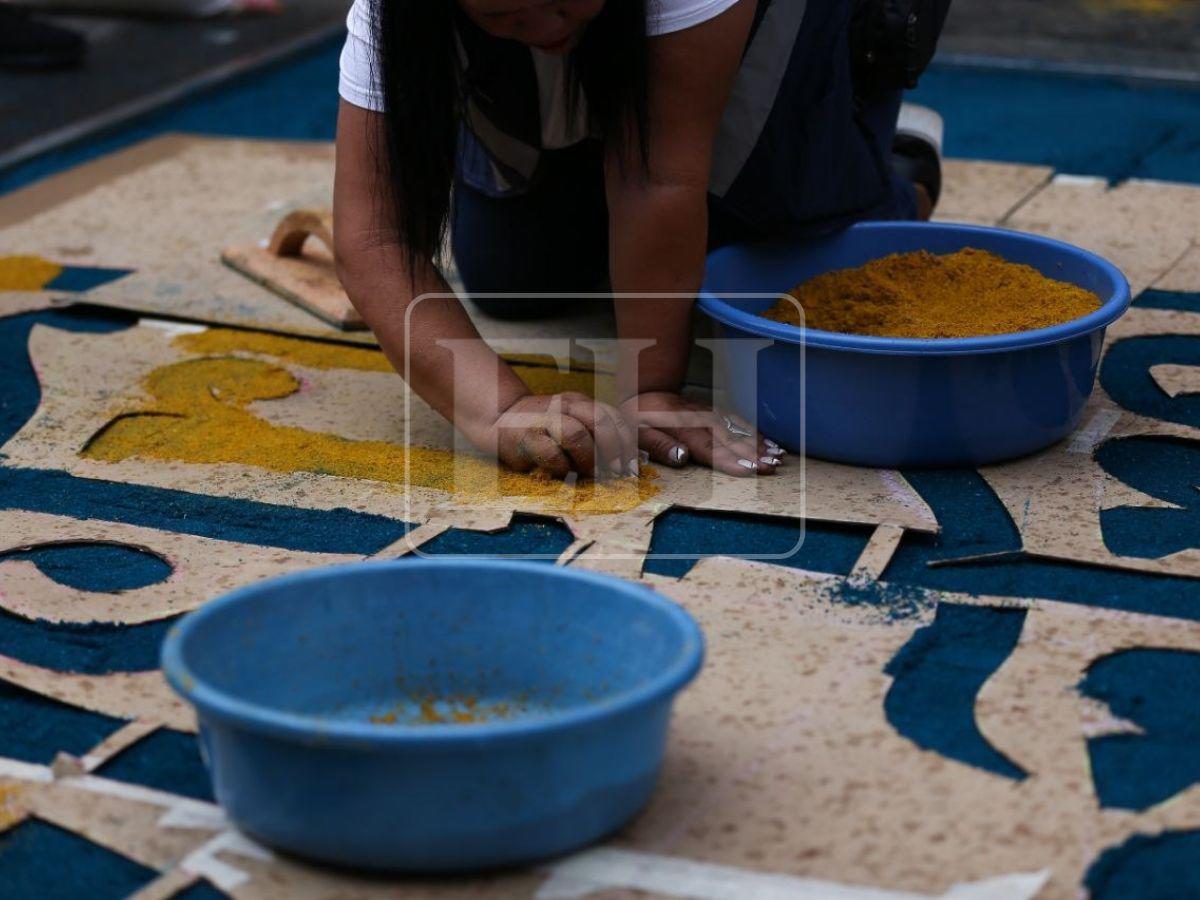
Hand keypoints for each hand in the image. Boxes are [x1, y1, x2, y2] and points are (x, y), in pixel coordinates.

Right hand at [491, 392, 639, 480]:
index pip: (612, 415)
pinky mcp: (527, 438)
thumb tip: (623, 460)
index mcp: (579, 401)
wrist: (499, 418)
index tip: (630, 462)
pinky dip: (562, 468)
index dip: (626, 441)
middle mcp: (564, 406)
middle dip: (613, 450)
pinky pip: (552, 455)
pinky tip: (562, 472)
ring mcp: (544, 420)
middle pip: (600, 421)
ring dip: (589, 459)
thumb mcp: (571, 419)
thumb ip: (593, 431)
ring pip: (577, 435)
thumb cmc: (543, 427)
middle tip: (616, 471)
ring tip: (589, 472)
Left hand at [619, 391, 784, 476]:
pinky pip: (739, 422)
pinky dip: (756, 432)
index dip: (731, 460)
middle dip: (754, 454)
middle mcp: (701, 421)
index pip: (710, 448)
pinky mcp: (716, 413)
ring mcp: (711, 415)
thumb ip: (661, 447)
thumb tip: (682, 457)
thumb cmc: (641, 421)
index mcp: (683, 429)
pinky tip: (770, 442)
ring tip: (779, 456)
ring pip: (739, 430)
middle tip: (773, 467)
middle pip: (731, 440)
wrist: (646, 392)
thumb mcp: (640, 435)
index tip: (751, 469)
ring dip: (759, 443)